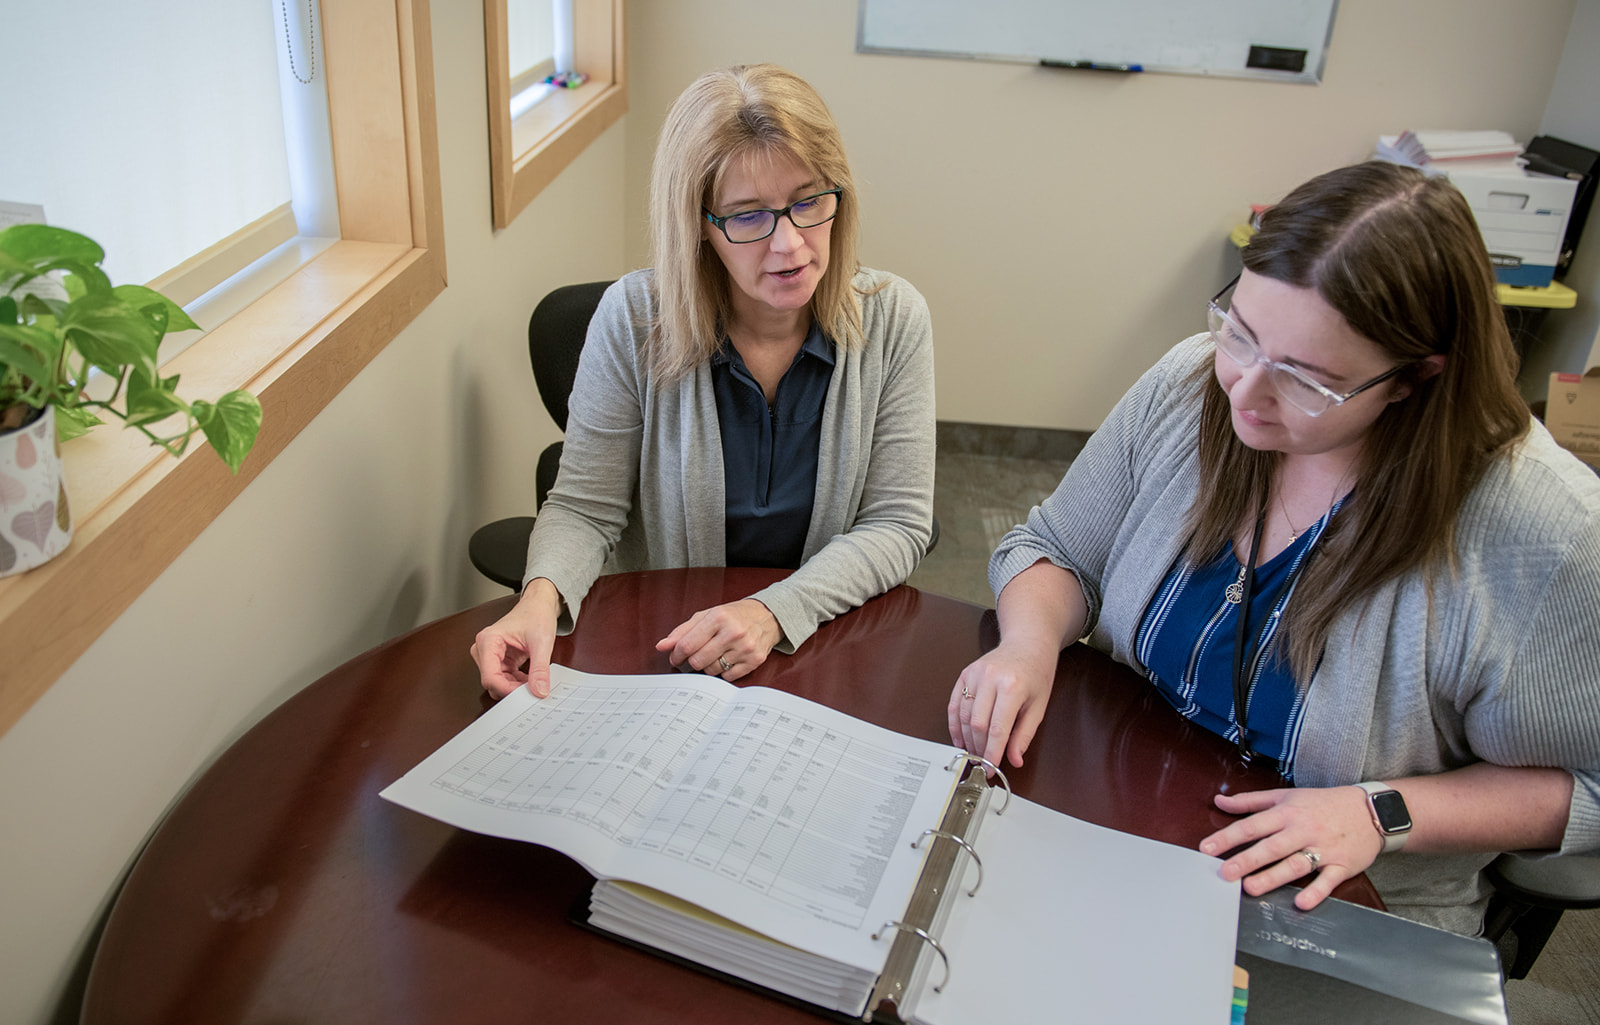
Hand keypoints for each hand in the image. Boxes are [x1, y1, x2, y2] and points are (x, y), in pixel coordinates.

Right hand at [469, 579, 562, 698]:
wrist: (539, 605)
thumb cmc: (537, 614)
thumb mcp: (542, 642)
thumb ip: (540, 669)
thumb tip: (539, 691)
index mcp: (488, 640)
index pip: (490, 677)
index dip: (507, 690)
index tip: (526, 694)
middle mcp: (483, 648)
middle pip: (492, 682)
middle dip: (512, 689)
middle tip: (533, 690)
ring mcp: (489, 655)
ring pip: (498, 683)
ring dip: (515, 687)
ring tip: (534, 682)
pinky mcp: (497, 659)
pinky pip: (504, 679)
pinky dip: (517, 682)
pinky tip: (530, 679)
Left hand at [655, 598, 783, 680]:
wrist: (767, 616)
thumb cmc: (733, 615)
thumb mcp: (706, 616)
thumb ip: (682, 631)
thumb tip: (662, 646)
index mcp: (718, 617)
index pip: (687, 645)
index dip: (676, 654)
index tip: (675, 657)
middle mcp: (733, 632)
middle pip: (698, 661)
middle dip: (692, 661)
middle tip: (695, 656)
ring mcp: (745, 648)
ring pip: (712, 671)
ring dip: (708, 666)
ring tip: (715, 654)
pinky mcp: (754, 661)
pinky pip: (728, 677)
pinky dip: (723, 672)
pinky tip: (727, 659)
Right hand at [948, 640, 1058, 770]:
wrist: (1027, 644)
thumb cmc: (1036, 673)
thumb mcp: (1038, 707)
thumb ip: (1024, 735)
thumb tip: (1014, 759)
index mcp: (1012, 687)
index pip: (998, 729)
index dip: (992, 753)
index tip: (991, 768)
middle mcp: (991, 678)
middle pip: (977, 724)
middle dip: (979, 748)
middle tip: (983, 762)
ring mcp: (975, 674)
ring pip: (964, 716)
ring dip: (967, 738)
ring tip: (974, 752)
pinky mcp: (965, 673)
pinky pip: (955, 703)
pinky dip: (955, 724)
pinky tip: (960, 737)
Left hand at [1199, 785, 1383, 909]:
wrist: (1371, 810)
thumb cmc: (1323, 804)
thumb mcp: (1286, 796)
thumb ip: (1250, 801)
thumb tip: (1219, 800)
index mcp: (1287, 813)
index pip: (1252, 825)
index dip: (1228, 837)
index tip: (1207, 849)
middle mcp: (1303, 830)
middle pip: (1271, 847)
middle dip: (1246, 860)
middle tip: (1225, 873)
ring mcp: (1323, 849)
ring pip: (1295, 865)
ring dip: (1273, 877)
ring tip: (1251, 888)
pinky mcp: (1342, 866)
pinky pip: (1328, 881)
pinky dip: (1316, 892)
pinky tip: (1301, 903)